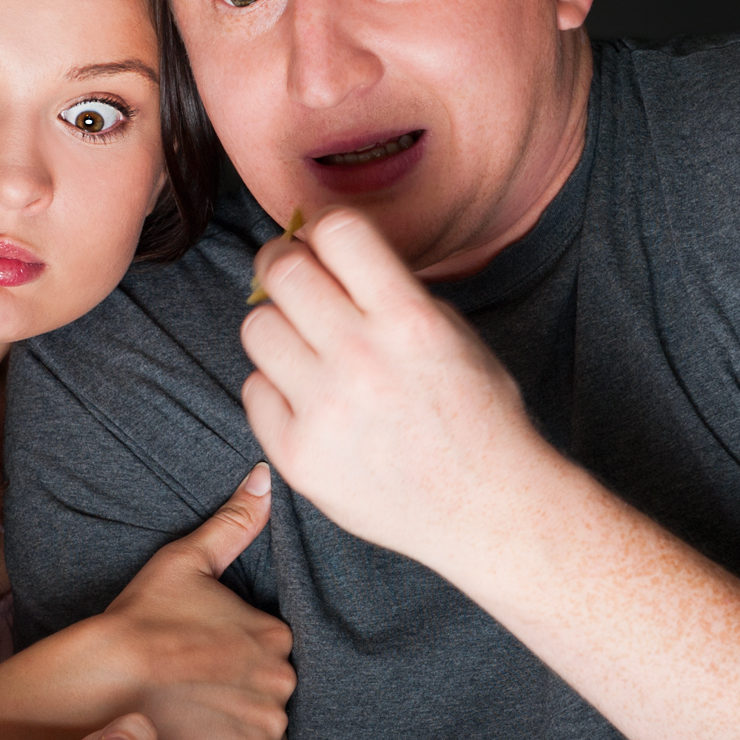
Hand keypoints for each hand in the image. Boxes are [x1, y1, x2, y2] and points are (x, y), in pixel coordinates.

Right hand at [84, 466, 294, 739]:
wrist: (105, 677)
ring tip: (199, 728)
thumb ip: (233, 524)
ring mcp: (270, 728)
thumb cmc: (140, 619)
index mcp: (276, 637)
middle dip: (246, 706)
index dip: (239, 670)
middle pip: (274, 703)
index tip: (206, 671)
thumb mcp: (187, 561)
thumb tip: (265, 477)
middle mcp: (283, 683)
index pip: (273, 662)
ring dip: (243, 739)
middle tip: (199, 701)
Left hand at [241, 210, 547, 572]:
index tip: (321, 244)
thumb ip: (393, 293)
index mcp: (409, 319)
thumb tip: (329, 255)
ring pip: (256, 327)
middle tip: (291, 277)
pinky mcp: (297, 455)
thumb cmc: (478, 418)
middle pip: (281, 270)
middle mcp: (361, 359)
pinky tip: (308, 399)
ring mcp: (325, 410)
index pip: (337, 231)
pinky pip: (254, 390)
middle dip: (283, 263)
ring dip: (277, 326)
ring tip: (301, 345)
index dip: (323, 229)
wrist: (486, 509)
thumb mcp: (455, 335)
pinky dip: (276, 389)